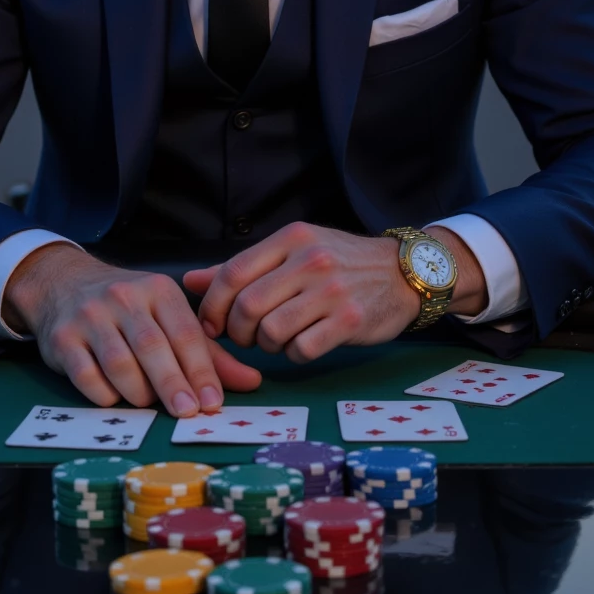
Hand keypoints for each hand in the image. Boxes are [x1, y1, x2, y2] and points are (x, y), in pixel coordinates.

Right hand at [3, 244, 261, 415]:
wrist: (64, 286)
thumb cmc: (128, 309)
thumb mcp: (168, 318)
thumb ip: (207, 352)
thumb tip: (252, 382)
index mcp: (158, 289)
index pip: (184, 332)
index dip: (200, 370)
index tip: (213, 402)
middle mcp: (123, 297)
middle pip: (152, 347)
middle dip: (173, 384)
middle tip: (188, 413)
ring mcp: (90, 316)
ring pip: (119, 363)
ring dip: (138, 392)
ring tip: (148, 402)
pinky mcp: (63, 338)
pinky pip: (87, 376)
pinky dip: (105, 395)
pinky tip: (115, 398)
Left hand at [184, 222, 487, 364]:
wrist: (403, 272)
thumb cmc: (340, 262)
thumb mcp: (292, 252)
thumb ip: (242, 268)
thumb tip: (190, 282)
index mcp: (290, 238)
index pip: (232, 273)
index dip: (213, 305)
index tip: (212, 324)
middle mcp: (309, 260)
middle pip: (247, 306)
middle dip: (236, 331)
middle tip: (245, 337)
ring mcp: (330, 290)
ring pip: (271, 331)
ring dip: (265, 345)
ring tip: (275, 340)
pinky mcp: (349, 320)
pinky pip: (301, 349)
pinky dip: (293, 354)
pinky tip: (301, 345)